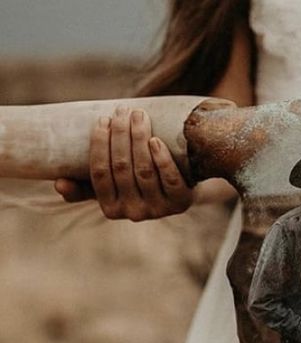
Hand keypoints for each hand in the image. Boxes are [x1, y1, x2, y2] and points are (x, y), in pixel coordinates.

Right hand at [54, 107, 193, 220]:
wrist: (178, 191)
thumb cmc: (136, 183)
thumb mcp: (111, 186)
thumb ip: (85, 185)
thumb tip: (58, 183)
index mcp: (111, 209)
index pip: (100, 174)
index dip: (99, 145)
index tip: (102, 119)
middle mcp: (133, 213)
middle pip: (122, 168)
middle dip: (120, 135)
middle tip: (122, 110)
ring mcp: (159, 210)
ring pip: (145, 170)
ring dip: (139, 138)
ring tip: (138, 115)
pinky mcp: (181, 203)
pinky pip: (171, 179)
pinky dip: (162, 158)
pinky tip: (156, 139)